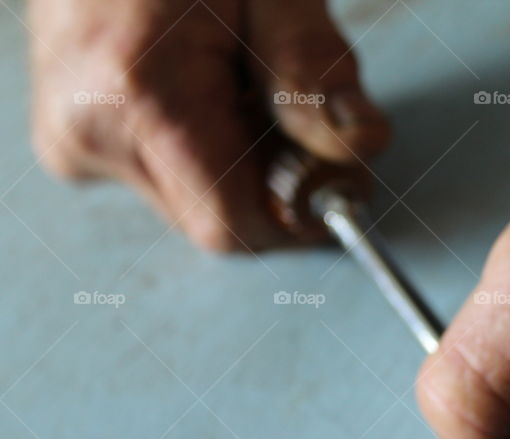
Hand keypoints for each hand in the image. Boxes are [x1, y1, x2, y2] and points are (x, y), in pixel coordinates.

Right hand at [29, 0, 388, 250]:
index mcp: (139, 95)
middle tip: (283, 99)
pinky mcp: (73, 137)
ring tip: (234, 75)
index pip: (236, 222)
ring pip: (193, 198)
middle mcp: (91, 131)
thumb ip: (313, 69)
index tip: (339, 175)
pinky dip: (203, 145)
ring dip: (238, 158)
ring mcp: (74, 138)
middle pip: (215, 216)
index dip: (300, 211)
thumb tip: (360, 144)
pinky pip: (164, 173)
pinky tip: (203, 83)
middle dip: (270, 174)